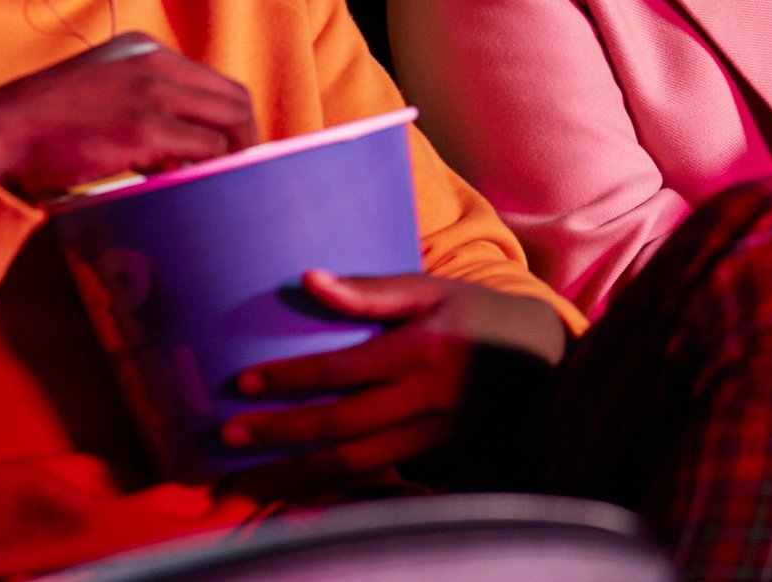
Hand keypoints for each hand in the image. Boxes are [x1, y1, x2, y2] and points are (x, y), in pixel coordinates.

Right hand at [0, 32, 256, 200]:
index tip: (229, 150)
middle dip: (246, 138)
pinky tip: (194, 187)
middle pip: (233, 98)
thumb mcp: (100, 90)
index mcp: (145, 50)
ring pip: (230, 122)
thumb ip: (140, 101)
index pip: (213, 82)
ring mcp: (153, 93)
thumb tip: (181, 143)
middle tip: (238, 173)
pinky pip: (207, 149)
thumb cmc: (42, 123)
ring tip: (220, 183)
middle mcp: (156, 63)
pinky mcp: (146, 128)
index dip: (228, 120)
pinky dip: (210, 170)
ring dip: (233, 157)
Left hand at [217, 272, 568, 497]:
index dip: (289, 380)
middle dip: (279, 434)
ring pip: (353, 465)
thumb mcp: (432, 289)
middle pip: (339, 428)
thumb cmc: (478, 312)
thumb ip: (371, 291)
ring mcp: (433, 434)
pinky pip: (374, 478)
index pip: (341, 371)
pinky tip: (294, 491)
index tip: (243, 384)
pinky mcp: (435, 454)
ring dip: (295, 475)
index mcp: (422, 351)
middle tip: (229, 435)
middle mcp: (426, 399)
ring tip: (246, 480)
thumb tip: (308, 280)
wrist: (543, 356)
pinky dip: (329, 488)